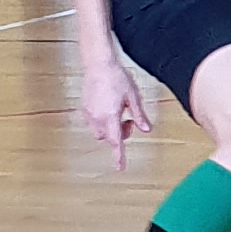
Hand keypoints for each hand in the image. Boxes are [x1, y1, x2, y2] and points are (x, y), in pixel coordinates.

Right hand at [78, 56, 152, 171]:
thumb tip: (146, 129)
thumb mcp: (133, 97)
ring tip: (119, 113)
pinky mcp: (84, 108)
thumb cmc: (117, 77)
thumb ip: (139, 115)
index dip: (118, 156)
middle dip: (118, 135)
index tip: (119, 167)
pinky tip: (109, 108)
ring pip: (99, 131)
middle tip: (128, 121)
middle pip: (108, 138)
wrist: (99, 64)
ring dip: (110, 128)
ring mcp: (89, 113)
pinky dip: (103, 121)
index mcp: (110, 116)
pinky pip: (93, 122)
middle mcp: (97, 117)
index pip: (115, 142)